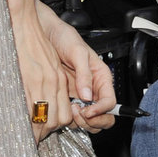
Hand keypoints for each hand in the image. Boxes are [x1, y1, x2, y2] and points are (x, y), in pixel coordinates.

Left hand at [37, 2, 117, 133]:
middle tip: (79, 113)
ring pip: (90, 121)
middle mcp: (94, 89)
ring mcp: (81, 96)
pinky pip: (73, 117)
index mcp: (102, 78)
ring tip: (70, 110)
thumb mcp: (77, 52)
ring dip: (81, 121)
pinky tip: (61, 108)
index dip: (101, 110)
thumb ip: (84, 74)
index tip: (88, 111)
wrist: (46, 35)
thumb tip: (88, 95)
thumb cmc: (65, 38)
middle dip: (93, 120)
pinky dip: (69, 119)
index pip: (110, 102)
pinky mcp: (67, 99)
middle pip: (104, 117)